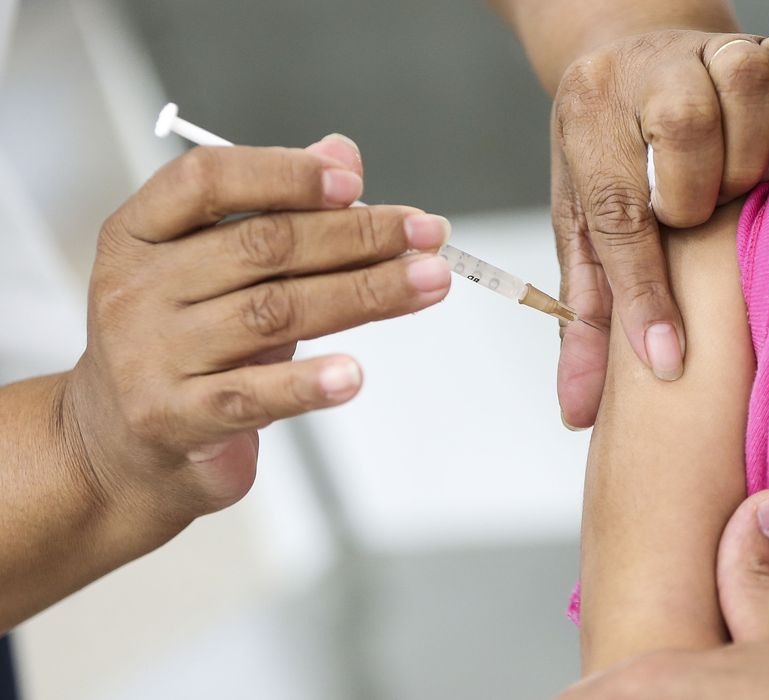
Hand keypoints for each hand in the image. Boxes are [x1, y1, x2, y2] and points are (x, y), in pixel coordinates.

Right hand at [62, 135, 451, 532]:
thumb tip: (341, 153)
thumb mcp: (215, 268)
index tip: (357, 182)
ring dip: (365, 293)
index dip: (284, 173)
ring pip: (276, 312)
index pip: (206, 180)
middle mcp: (138, 287)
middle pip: (262, 246)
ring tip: (429, 282)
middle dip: (358, 235)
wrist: (123, 444)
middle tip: (429, 234)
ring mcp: (151, 355)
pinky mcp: (175, 418)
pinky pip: (254, 395)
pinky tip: (354, 375)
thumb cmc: (185, 342)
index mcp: (140, 233)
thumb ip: (275, 210)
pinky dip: (309, 383)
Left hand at [552, 30, 768, 427]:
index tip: (667, 362)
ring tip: (731, 185)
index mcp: (587, 117)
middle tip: (696, 215)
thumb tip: (577, 413)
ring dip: (747, 163)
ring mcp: (705, 50)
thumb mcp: (584, 228)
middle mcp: (643, 70)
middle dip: (697, 199)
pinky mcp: (762, 45)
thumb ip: (587, 317)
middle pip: (685, 138)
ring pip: (747, 101)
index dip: (645, 294)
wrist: (637, 57)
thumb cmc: (609, 156)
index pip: (617, 213)